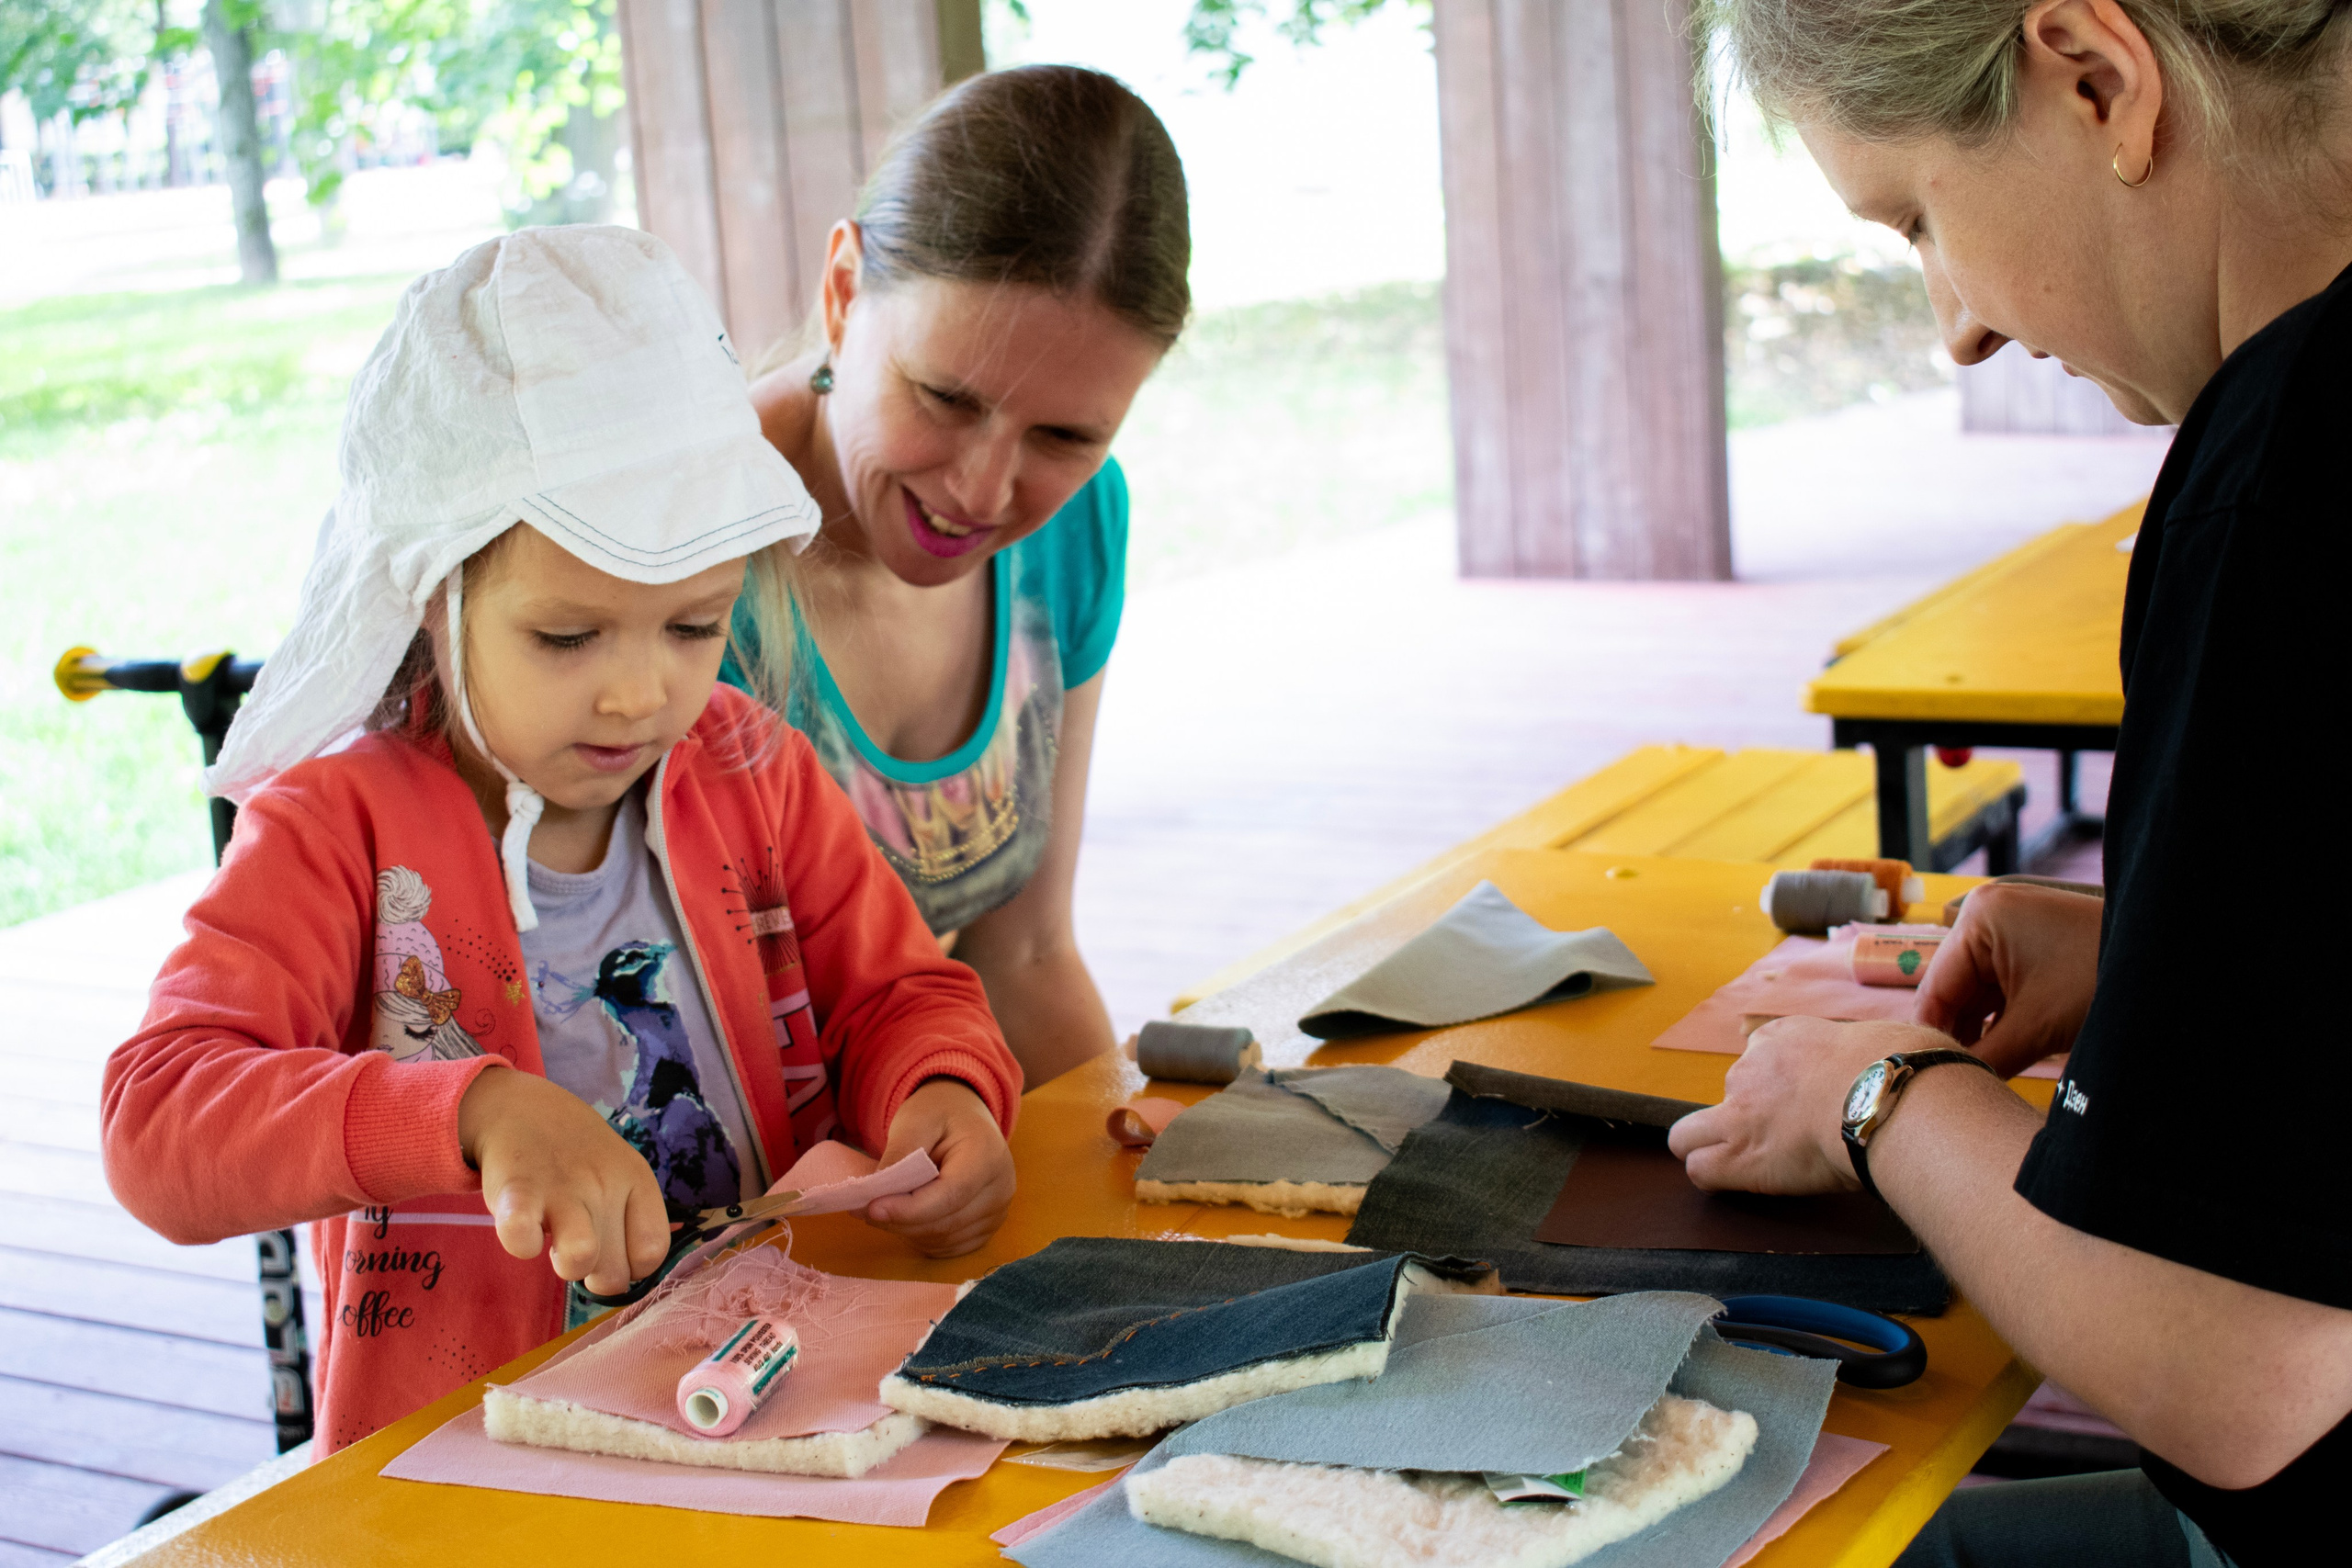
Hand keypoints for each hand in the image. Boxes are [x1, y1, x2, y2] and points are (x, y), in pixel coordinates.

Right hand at [457, 1067, 670, 1297]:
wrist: (522, 1110)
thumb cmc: (577, 1158)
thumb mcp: (619, 1175)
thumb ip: (631, 1223)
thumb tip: (630, 1279)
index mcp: (636, 1180)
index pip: (652, 1252)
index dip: (631, 1267)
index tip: (613, 1253)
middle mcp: (604, 1184)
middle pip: (614, 1273)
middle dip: (596, 1276)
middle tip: (580, 1247)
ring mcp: (562, 1187)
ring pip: (579, 1260)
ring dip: (567, 1267)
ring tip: (556, 1244)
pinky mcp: (516, 1191)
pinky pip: (522, 1238)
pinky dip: (522, 1245)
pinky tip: (524, 1233)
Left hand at [866, 1078, 1015, 1257]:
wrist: (964, 1120)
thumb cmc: (940, 1114)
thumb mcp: (916, 1119)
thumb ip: (899, 1153)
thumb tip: (877, 1191)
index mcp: (987, 1155)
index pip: (950, 1195)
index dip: (910, 1209)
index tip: (872, 1208)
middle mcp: (1000, 1189)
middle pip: (945, 1222)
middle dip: (899, 1221)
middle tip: (861, 1209)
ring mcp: (997, 1213)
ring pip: (943, 1239)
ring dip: (906, 1230)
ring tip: (882, 1207)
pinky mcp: (986, 1230)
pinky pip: (947, 1247)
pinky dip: (921, 1238)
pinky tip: (907, 1216)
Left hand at [1669, 1017, 1945, 1193]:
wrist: (1888, 1096)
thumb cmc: (1903, 1069)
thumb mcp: (1884, 1038)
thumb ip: (1870, 1051)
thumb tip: (1899, 1057)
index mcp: (1783, 1037)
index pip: (1759, 1056)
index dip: (1779, 1084)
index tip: (1804, 1101)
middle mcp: (1751, 1068)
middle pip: (1732, 1093)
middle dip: (1751, 1114)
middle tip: (1788, 1137)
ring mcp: (1739, 1111)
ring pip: (1689, 1134)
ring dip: (1710, 1149)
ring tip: (1745, 1165)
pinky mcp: (1740, 1152)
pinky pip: (1699, 1167)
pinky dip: (1713, 1178)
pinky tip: (1735, 1184)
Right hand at [1914, 882, 2103, 1076]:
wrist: (2166, 963)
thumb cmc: (2098, 982)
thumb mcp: (2034, 1026)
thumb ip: (1983, 1058)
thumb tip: (1947, 1088)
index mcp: (1977, 919)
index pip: (1935, 989)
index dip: (1932, 1039)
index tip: (1928, 1081)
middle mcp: (1984, 916)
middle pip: (1953, 992)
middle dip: (1958, 1037)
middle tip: (1953, 1083)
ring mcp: (2007, 929)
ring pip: (1975, 995)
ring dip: (1978, 1034)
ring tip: (1976, 1075)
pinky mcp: (2027, 946)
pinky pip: (1998, 989)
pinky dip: (1999, 1022)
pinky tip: (1998, 1055)